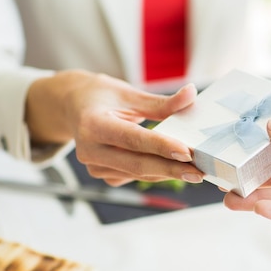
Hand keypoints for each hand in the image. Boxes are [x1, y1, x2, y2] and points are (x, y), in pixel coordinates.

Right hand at [26, 70, 203, 185]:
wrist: (72, 107)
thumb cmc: (102, 96)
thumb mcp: (129, 94)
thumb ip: (162, 102)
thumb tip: (192, 93)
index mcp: (92, 124)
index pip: (132, 139)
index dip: (160, 146)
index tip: (187, 152)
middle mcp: (89, 148)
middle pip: (136, 164)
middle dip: (170, 169)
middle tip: (199, 172)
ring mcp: (93, 165)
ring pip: (137, 173)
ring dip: (166, 172)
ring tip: (194, 170)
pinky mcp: (101, 173)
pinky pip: (133, 176)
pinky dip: (155, 172)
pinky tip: (172, 167)